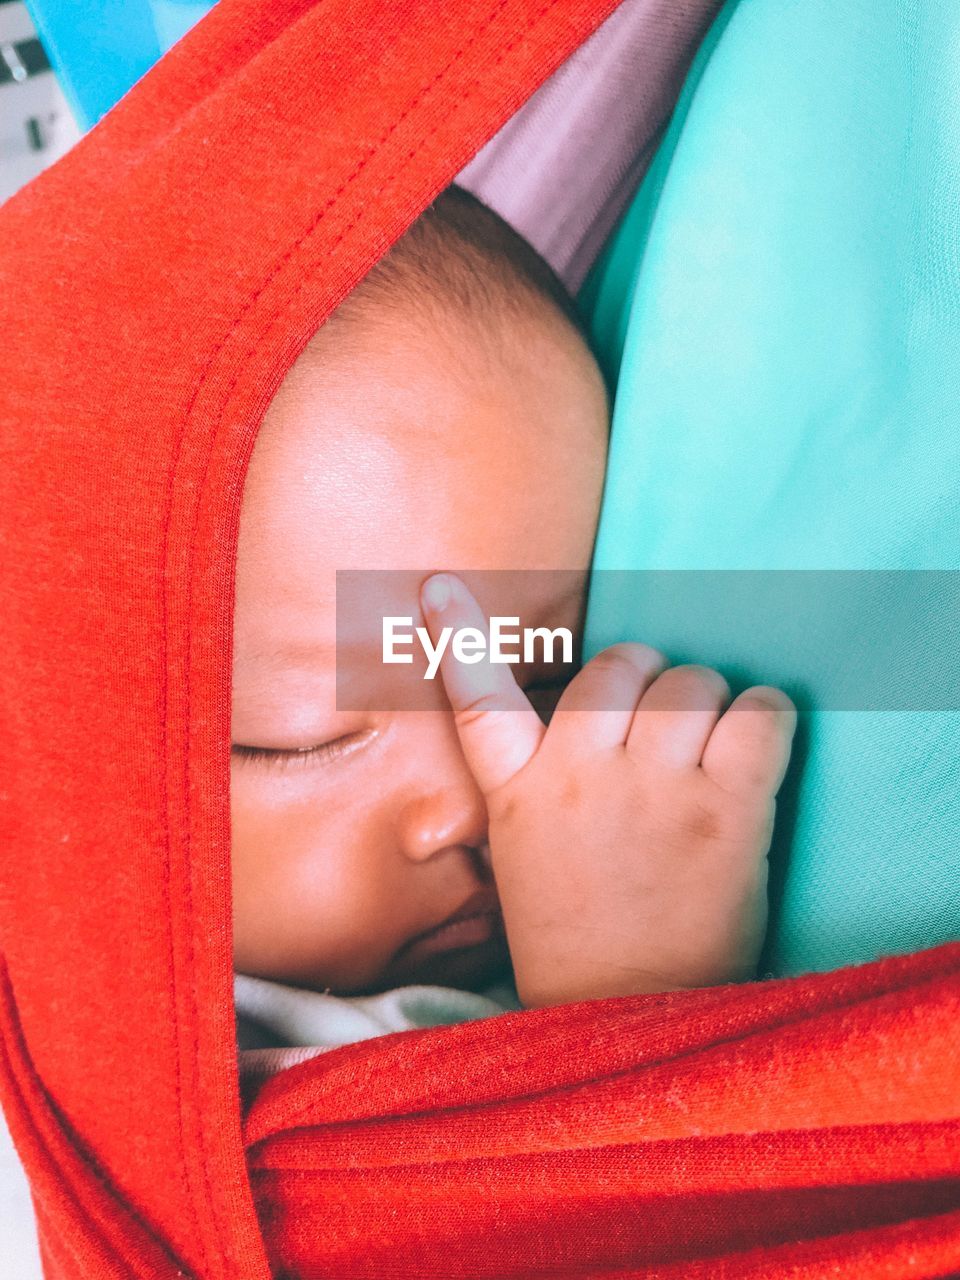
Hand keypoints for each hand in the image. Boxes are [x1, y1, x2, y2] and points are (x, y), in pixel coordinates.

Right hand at [420, 573, 795, 1008]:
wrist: (629, 1018)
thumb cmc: (579, 936)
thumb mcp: (524, 857)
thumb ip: (536, 785)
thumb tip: (574, 722)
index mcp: (519, 793)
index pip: (478, 699)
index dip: (456, 636)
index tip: (438, 584)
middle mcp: (578, 778)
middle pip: (618, 667)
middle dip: (644, 676)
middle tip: (658, 716)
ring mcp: (653, 791)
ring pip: (690, 682)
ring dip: (706, 699)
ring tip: (708, 743)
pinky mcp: (725, 812)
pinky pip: (757, 716)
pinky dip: (766, 714)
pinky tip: (758, 737)